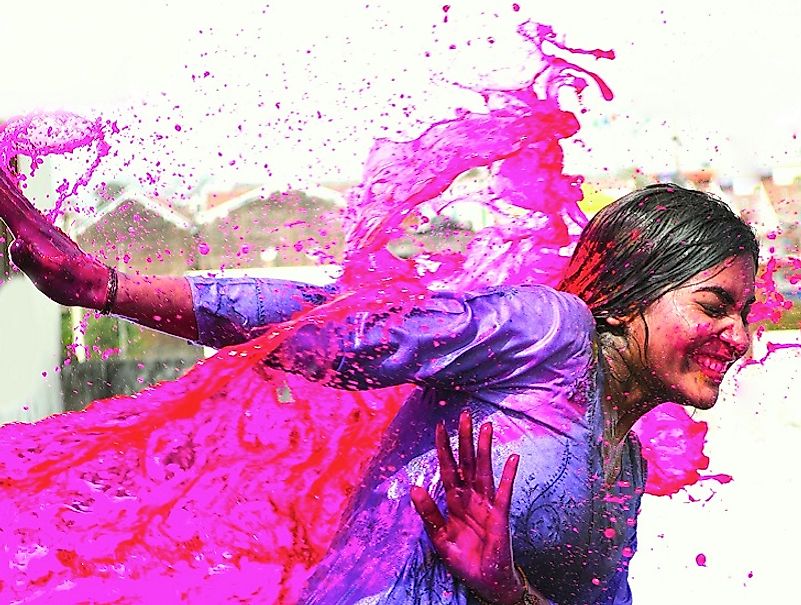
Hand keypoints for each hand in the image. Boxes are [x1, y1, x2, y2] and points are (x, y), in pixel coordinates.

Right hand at [0, 167, 108, 307]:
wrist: (99, 286)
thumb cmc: (73, 285)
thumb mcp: (48, 277)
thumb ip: (30, 260)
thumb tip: (16, 244)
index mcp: (33, 234)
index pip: (7, 206)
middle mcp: (37, 226)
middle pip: (12, 197)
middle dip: (1, 179)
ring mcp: (43, 229)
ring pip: (19, 200)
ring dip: (6, 184)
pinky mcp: (47, 234)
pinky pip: (25, 208)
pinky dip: (15, 196)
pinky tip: (15, 196)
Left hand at [411, 410, 541, 604]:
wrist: (486, 582)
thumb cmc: (464, 559)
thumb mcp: (439, 538)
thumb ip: (429, 513)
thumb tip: (414, 487)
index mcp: (454, 501)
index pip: (448, 468)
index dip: (444, 449)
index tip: (440, 427)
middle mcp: (470, 497)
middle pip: (467, 463)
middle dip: (465, 440)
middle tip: (465, 415)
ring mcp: (486, 504)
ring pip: (484, 471)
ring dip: (484, 449)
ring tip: (486, 426)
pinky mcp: (500, 516)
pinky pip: (504, 492)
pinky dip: (508, 475)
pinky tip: (512, 458)